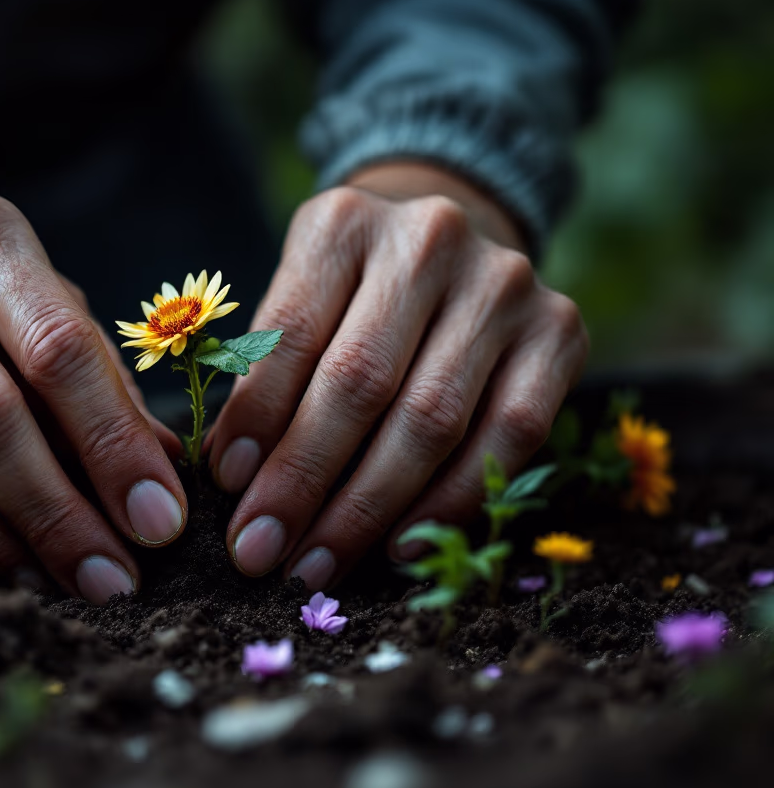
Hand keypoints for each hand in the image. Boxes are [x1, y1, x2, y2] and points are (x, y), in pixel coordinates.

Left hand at [207, 161, 587, 589]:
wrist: (449, 249)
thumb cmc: (349, 295)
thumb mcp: (297, 304)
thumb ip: (266, 374)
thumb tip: (234, 478)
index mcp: (344, 224)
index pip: (292, 331)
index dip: (258, 416)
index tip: (227, 486)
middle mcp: (430, 238)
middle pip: (360, 381)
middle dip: (303, 480)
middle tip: (260, 550)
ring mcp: (505, 283)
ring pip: (432, 418)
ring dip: (366, 508)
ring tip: (317, 564)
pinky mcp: (560, 331)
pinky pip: (508, 436)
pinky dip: (451, 500)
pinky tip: (399, 546)